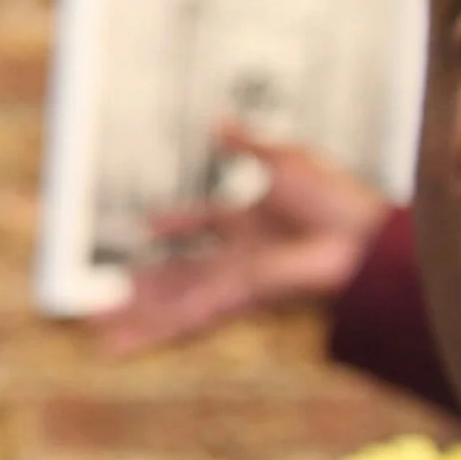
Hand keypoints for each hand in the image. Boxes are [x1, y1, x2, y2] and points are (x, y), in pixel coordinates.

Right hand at [96, 122, 388, 355]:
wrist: (364, 240)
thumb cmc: (337, 201)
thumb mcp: (284, 159)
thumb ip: (245, 144)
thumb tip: (218, 120)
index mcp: (251, 221)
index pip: (204, 222)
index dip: (176, 222)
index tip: (147, 224)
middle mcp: (238, 256)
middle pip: (179, 273)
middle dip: (143, 286)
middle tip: (109, 294)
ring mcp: (233, 281)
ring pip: (173, 301)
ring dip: (135, 314)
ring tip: (97, 325)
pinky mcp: (232, 299)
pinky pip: (183, 317)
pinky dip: (149, 330)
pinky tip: (121, 339)